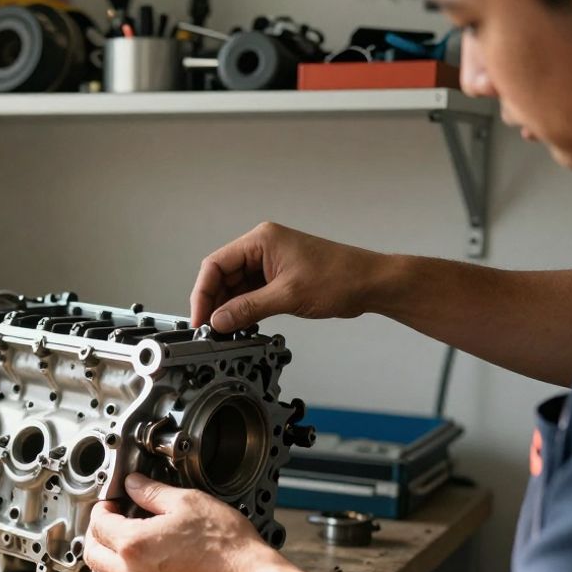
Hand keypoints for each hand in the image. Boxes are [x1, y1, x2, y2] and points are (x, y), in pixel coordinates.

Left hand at [84, 473, 275, 571]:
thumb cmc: (226, 547)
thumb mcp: (189, 503)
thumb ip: (153, 493)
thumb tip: (134, 484)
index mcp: (133, 544)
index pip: (98, 523)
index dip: (103, 507)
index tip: (113, 503)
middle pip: (91, 554)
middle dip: (96, 534)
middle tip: (111, 522)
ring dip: (104, 561)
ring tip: (120, 547)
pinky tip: (141, 570)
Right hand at [190, 222, 388, 331]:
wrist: (371, 283)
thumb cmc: (340, 277)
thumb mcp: (288, 296)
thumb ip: (248, 308)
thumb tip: (219, 320)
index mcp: (261, 240)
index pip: (216, 264)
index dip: (203, 292)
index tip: (200, 317)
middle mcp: (263, 248)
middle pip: (223, 276)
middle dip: (215, 302)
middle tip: (210, 329)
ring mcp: (270, 263)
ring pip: (235, 287)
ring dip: (229, 309)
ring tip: (225, 331)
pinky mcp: (278, 278)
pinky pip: (251, 294)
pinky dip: (244, 310)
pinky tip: (241, 325)